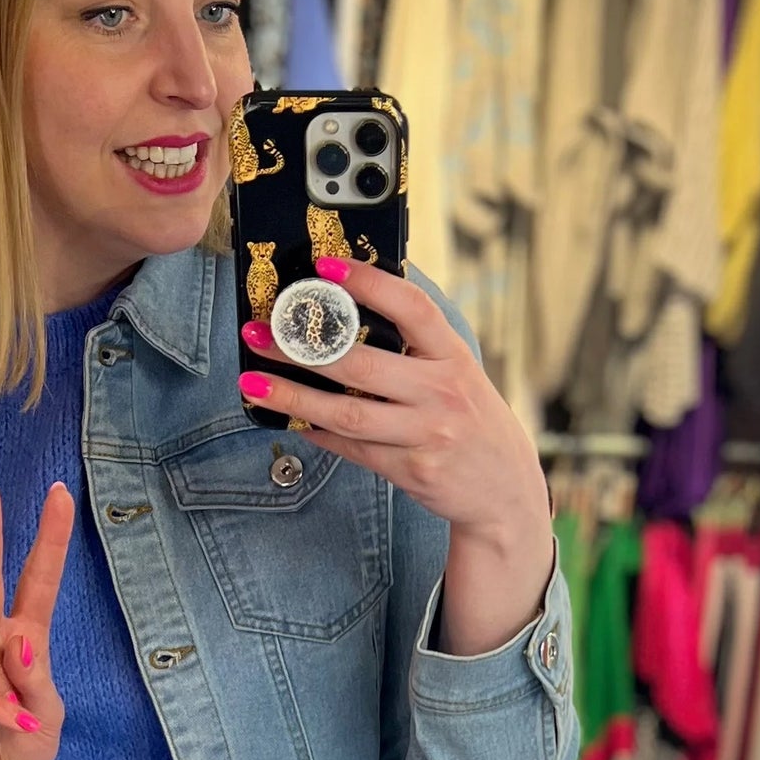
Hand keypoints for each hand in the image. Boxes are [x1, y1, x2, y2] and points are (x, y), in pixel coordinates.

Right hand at [0, 478, 72, 759]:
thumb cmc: (24, 747)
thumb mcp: (49, 716)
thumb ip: (37, 678)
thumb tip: (18, 638)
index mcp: (24, 637)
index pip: (35, 580)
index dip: (48, 539)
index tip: (61, 493)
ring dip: (1, 671)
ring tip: (12, 708)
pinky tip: (8, 721)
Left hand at [238, 257, 553, 654]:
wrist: (506, 493)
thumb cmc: (471, 424)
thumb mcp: (460, 376)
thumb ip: (418, 350)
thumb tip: (348, 319)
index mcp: (455, 357)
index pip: (412, 307)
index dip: (369, 283)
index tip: (325, 266)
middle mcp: (443, 393)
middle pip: (362, 364)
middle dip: (302, 347)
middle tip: (259, 332)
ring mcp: (428, 434)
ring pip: (347, 413)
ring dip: (293, 396)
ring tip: (253, 382)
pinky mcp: (412, 470)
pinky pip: (352, 448)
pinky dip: (318, 432)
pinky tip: (291, 419)